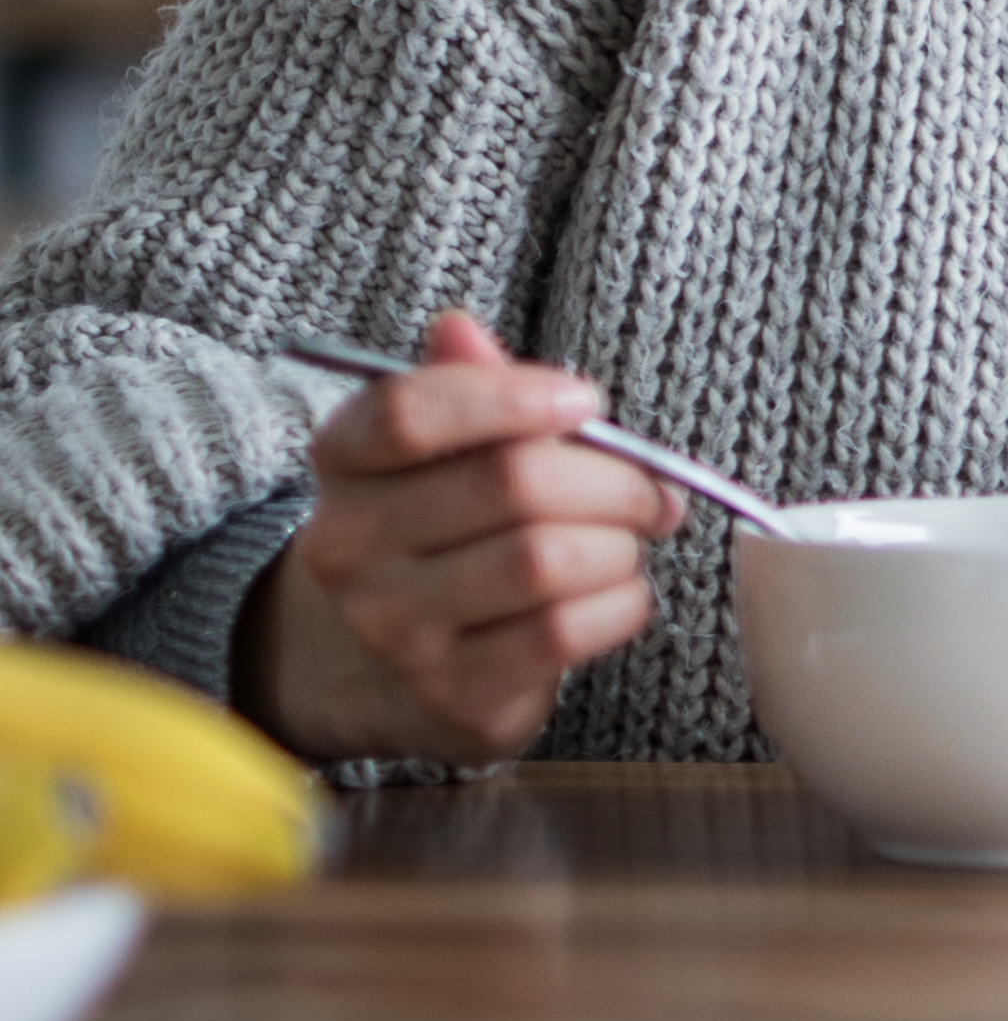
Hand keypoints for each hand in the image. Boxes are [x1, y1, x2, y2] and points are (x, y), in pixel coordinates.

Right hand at [233, 310, 669, 766]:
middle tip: (652, 488)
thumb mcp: (437, 450)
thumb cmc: (437, 526)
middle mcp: (349, 547)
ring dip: (618, 544)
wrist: (372, 661)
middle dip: (613, 480)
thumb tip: (459, 327)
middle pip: (511, 484)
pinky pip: (563, 631)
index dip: (513, 397)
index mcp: (343, 463)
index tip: (585, 402)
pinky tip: (618, 591)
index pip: (412, 414)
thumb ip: (464, 386)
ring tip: (626, 541)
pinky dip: (620, 603)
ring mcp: (393, 627)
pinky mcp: (450, 692)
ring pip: (545, 560)